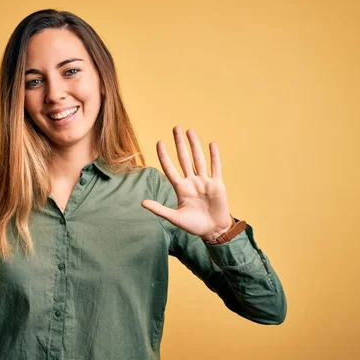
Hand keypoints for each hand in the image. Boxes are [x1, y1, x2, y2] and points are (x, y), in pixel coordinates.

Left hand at [142, 126, 232, 240]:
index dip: (164, 156)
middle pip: (184, 158)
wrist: (213, 231)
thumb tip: (142, 202)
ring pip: (198, 159)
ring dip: (194, 145)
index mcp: (180, 188)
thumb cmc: (194, 225)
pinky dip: (214, 156)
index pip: (170, 168)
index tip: (159, 142)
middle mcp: (192, 181)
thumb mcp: (174, 217)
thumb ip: (159, 209)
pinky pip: (215, 167)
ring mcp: (204, 182)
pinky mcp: (217, 184)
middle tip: (176, 128)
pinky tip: (211, 144)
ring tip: (190, 131)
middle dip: (180, 144)